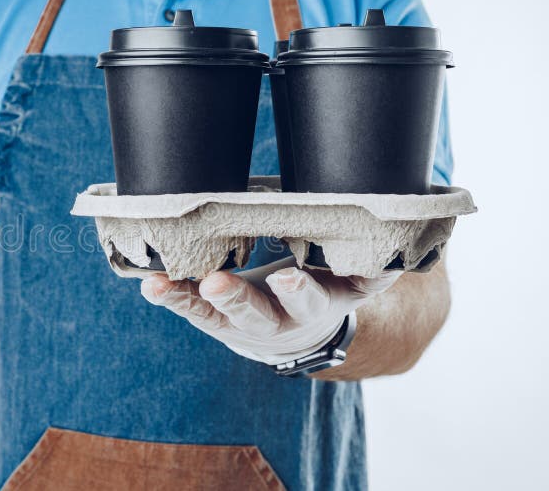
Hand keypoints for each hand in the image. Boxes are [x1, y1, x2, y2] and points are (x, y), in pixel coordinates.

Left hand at [141, 258, 400, 364]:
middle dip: (239, 299)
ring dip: (189, 299)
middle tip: (219, 284)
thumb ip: (375, 260)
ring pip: (215, 316)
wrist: (300, 334)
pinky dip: (169, 296)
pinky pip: (189, 309)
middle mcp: (277, 320)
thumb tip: (414, 229)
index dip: (300, 290)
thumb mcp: (354, 276)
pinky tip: (149, 284)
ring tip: (161, 285)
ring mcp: (241, 323)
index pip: (311, 299)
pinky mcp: (213, 319)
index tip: (289, 276)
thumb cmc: (326, 286)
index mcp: (317, 304)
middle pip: (257, 314)